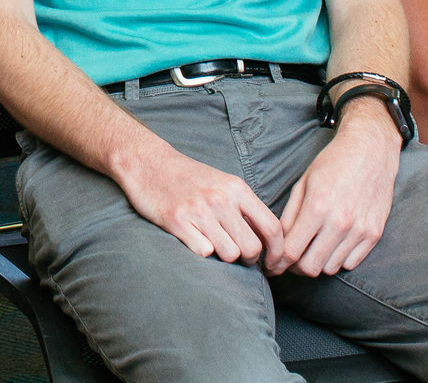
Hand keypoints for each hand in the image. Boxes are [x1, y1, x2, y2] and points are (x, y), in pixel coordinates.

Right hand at [116, 139, 283, 264]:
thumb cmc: (189, 177)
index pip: (272, 228)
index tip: (273, 264)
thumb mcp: (224, 183)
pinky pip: (204, 253)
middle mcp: (220, 199)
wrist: (148, 163)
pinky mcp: (177, 221)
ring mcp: (199, 210)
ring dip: (224, 256)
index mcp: (237, 188)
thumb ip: (246, 208)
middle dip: (249, 259)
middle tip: (239, 256)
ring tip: (214, 243)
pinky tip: (195, 239)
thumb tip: (270, 241)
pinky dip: (202, 251)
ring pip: (229, 254)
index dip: (278, 252)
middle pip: (252, 248)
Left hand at [269, 108, 399, 276]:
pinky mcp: (375, 234)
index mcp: (317, 207)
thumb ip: (290, 215)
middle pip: (310, 267)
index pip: (291, 251)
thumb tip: (278, 242)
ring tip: (310, 250)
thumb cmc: (333, 163)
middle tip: (289, 261)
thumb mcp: (303, 183)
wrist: (371, 150)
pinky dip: (338, 260)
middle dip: (294, 268)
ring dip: (317, 263)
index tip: (271, 265)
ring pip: (330, 268)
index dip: (276, 262)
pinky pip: (351, 263)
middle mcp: (340, 222)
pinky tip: (331, 246)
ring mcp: (360, 230)